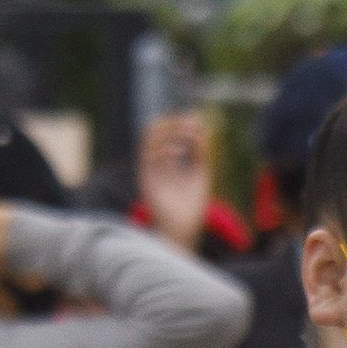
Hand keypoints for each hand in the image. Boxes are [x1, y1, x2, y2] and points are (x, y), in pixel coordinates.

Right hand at [135, 111, 214, 244]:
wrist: (184, 229)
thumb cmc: (191, 205)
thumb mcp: (200, 173)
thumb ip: (200, 153)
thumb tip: (200, 129)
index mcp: (165, 161)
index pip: (165, 134)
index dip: (177, 123)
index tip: (195, 118)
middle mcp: (154, 163)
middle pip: (153, 133)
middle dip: (172, 123)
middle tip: (190, 121)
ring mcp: (148, 171)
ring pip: (149, 141)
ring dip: (169, 133)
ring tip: (189, 133)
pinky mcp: (146, 180)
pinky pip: (148, 158)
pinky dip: (164, 150)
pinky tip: (180, 151)